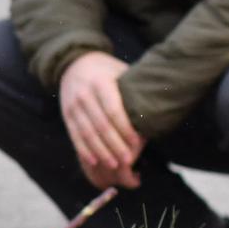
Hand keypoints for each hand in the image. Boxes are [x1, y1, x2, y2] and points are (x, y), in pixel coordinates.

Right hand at [58, 51, 142, 188]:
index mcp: (100, 83)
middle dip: (115, 145)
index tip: (138, 143)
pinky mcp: (66, 115)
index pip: (113, 110)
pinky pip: (75, 135)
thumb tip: (161, 103)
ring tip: (115, 165)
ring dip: (101, 151)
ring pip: (87, 133)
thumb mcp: (122, 72)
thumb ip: (134, 88)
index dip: (125, 129)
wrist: (75, 63)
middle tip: (128, 160)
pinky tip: (95, 161)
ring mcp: (73, 106)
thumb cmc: (108, 70)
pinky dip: (84, 149)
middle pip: (101, 125)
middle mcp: (84, 95)